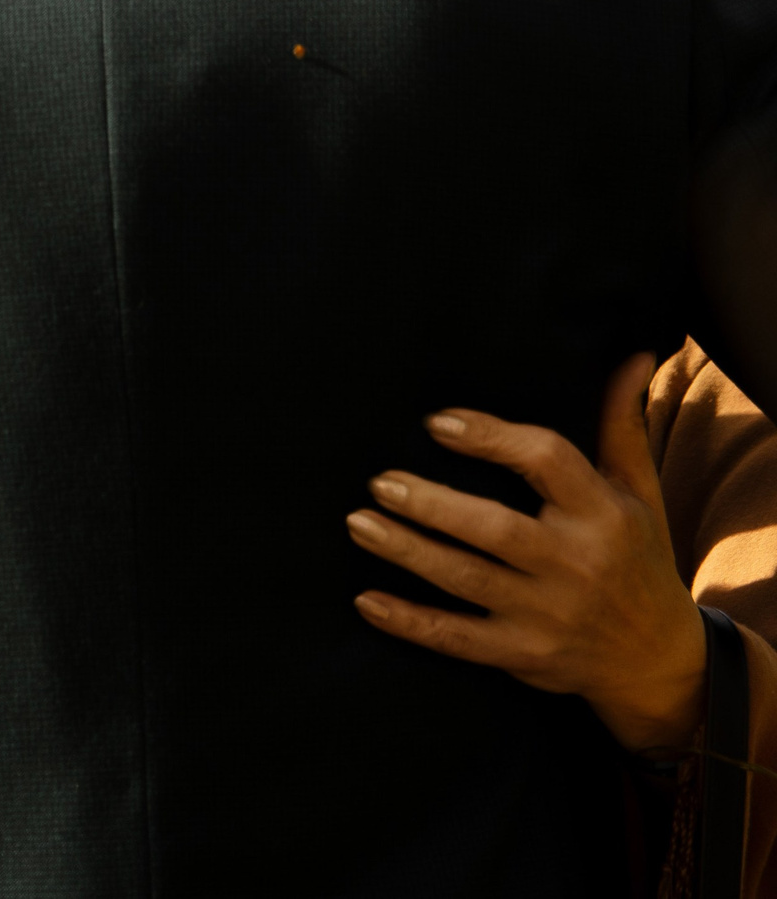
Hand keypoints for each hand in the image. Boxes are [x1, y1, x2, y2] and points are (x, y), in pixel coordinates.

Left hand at [347, 353, 704, 751]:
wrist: (658, 660)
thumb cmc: (634, 557)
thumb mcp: (639, 493)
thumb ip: (621, 426)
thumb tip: (633, 356)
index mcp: (604, 514)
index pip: (547, 462)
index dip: (491, 438)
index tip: (437, 423)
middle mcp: (576, 564)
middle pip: (495, 528)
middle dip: (432, 505)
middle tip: (378, 481)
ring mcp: (548, 614)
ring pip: (466, 580)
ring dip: (407, 552)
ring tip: (357, 523)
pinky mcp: (523, 654)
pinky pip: (457, 639)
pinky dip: (409, 622)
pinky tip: (364, 600)